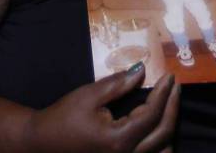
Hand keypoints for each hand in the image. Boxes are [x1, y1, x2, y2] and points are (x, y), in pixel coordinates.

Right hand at [23, 64, 179, 152]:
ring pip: (162, 151)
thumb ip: (118, 84)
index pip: (152, 114)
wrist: (41, 143)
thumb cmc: (63, 118)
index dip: (163, 93)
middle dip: (172, 106)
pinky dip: (159, 144)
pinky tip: (158, 129)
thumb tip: (142, 70)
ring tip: (170, 106)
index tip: (170, 76)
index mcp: (118, 140)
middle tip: (174, 86)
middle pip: (163, 133)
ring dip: (169, 129)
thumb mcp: (89, 96)